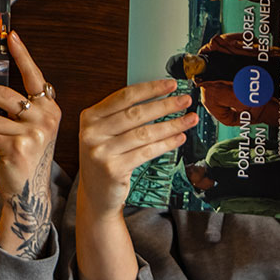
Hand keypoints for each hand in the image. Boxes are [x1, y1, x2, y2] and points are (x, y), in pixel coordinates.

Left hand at [0, 31, 60, 258]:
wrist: (31, 193)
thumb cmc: (26, 157)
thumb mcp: (31, 128)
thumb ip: (21, 108)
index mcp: (50, 107)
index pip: (34, 76)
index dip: (22, 55)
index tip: (10, 36)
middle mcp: (46, 118)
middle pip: (4, 95)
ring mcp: (34, 134)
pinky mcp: (19, 150)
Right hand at [75, 80, 196, 217]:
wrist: (96, 194)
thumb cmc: (106, 158)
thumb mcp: (106, 133)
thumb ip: (123, 115)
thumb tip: (161, 96)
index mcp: (90, 117)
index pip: (124, 96)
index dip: (151, 89)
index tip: (171, 85)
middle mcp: (92, 133)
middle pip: (136, 113)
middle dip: (165, 105)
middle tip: (186, 100)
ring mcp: (101, 152)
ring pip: (144, 133)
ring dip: (171, 125)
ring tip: (189, 119)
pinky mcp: (113, 169)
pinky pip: (146, 152)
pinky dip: (166, 144)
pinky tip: (179, 138)